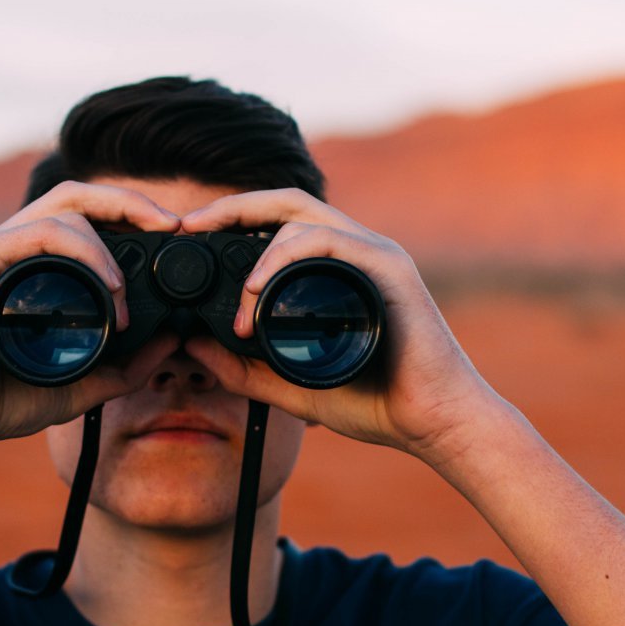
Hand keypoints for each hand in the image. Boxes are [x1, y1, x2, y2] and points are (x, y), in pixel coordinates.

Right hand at [0, 181, 182, 461]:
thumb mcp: (81, 385)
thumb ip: (126, 367)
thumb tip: (173, 341)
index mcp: (31, 265)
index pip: (84, 216)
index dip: (129, 214)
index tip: (171, 235)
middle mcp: (11, 246)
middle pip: (76, 195)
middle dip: (129, 201)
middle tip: (172, 224)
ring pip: (64, 209)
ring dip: (108, 243)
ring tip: (124, 292)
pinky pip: (40, 232)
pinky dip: (83, 250)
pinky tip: (107, 284)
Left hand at [180, 189, 501, 464]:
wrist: (435, 423)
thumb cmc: (377, 403)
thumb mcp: (290, 387)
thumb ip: (244, 369)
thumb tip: (193, 347)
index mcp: (335, 268)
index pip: (278, 222)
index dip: (233, 219)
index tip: (189, 236)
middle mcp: (356, 250)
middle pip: (286, 202)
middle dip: (233, 206)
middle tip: (189, 226)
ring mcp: (374, 253)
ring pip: (302, 217)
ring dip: (257, 249)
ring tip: (238, 297)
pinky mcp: (388, 267)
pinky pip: (329, 241)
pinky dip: (286, 256)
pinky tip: (259, 288)